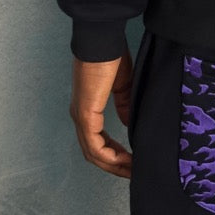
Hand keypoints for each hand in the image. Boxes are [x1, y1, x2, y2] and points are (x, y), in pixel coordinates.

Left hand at [69, 47, 133, 177]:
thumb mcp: (122, 85)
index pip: (97, 141)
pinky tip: (124, 160)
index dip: (114, 154)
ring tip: (132, 170)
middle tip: (133, 173)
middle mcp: (80, 116)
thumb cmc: (111, 56)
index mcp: (87, 108)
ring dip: (113, 165)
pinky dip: (109, 156)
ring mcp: (81, 117)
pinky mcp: (86, 116)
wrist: (102, 41)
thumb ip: (124, 105)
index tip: (132, 160)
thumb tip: (127, 123)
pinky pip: (95, 145)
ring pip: (93, 153)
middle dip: (114, 166)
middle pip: (94, 153)